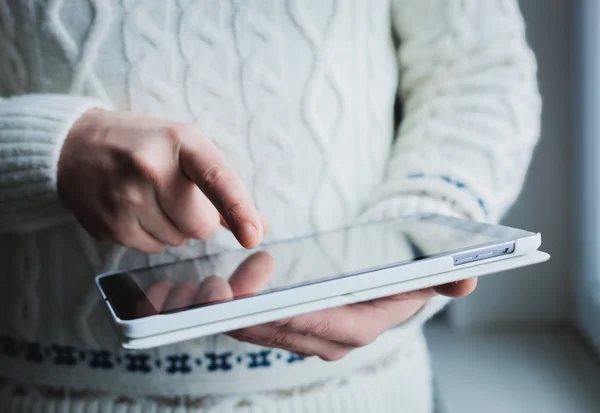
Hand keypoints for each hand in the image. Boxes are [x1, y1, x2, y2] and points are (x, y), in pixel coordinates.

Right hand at [58, 109, 264, 252]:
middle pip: (201, 226)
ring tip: (150, 197)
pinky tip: (135, 209)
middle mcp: (150, 168)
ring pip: (178, 240)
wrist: (76, 145)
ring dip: (173, 227)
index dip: (239, 210)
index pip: (216, 179)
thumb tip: (259, 225)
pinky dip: (151, 235)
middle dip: (198, 218)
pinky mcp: (108, 224)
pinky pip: (152, 249)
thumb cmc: (144, 145)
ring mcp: (125, 198)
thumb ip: (224, 188)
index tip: (253, 236)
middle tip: (176, 195)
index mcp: (179, 141)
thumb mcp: (187, 149)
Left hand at [135, 250, 475, 360]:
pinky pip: (245, 321)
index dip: (284, 313)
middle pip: (277, 329)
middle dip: (240, 311)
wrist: (381, 280)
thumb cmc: (395, 271)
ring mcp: (300, 335)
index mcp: (358, 327)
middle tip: (205, 288)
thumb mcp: (420, 272)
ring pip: (254, 328)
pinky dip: (220, 309)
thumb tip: (467, 277)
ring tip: (188, 290)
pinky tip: (193, 291)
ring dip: (221, 312)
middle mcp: (326, 339)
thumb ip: (441, 277)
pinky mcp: (280, 325)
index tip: (249, 293)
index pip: (318, 324)